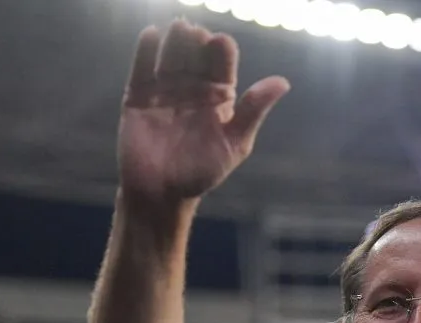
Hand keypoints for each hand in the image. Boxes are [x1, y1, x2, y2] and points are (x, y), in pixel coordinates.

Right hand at [118, 20, 289, 206]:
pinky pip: (141, 68)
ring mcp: (165, 90)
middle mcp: (193, 88)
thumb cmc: (202, 173)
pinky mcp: (138, 97)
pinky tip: (151, 36)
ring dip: (174, 41)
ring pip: (170, 56)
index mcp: (219, 96)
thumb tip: (282, 82)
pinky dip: (144, 51)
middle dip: (195, 41)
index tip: (220, 44)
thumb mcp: (234, 144)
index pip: (222, 63)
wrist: (161, 194)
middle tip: (195, 34)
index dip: (221, 51)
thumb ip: (253, 112)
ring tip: (179, 30)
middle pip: (195, 54)